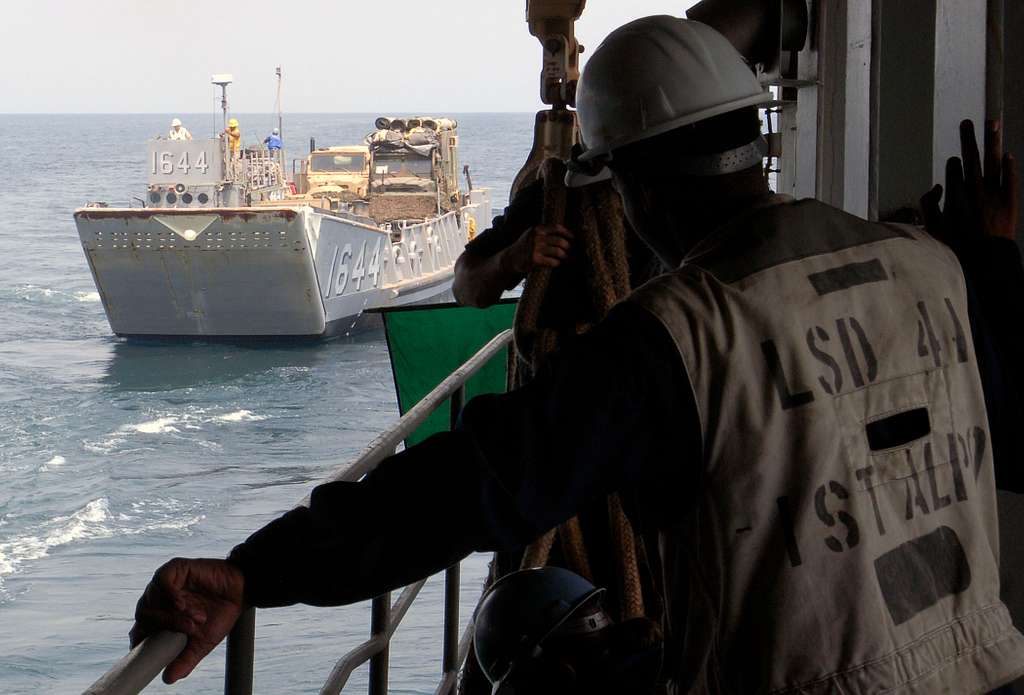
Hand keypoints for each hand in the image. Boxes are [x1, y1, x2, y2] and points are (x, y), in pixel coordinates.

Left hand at [129, 558, 245, 683]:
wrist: (241, 592)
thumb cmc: (220, 615)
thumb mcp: (202, 643)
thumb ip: (184, 659)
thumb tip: (168, 679)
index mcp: (161, 616)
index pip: (139, 628)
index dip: (140, 639)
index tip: (148, 650)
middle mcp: (159, 599)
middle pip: (144, 615)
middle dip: (167, 626)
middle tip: (191, 629)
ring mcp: (165, 583)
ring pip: (152, 600)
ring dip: (173, 614)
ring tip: (195, 618)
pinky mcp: (175, 568)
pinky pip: (161, 581)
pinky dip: (171, 595)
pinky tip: (184, 603)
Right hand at [503, 224, 574, 274]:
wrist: (511, 258)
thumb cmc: (525, 245)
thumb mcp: (532, 234)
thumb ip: (545, 231)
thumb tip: (564, 233)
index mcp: (537, 229)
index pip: (557, 228)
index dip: (567, 233)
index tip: (573, 238)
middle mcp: (537, 237)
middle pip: (560, 241)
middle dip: (568, 247)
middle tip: (569, 250)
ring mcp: (536, 248)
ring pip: (558, 252)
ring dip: (564, 256)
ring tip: (565, 257)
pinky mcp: (535, 259)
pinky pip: (553, 261)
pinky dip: (557, 263)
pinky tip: (556, 263)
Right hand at [921, 119, 1017, 248]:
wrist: (985, 260)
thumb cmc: (956, 247)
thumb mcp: (933, 228)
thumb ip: (929, 205)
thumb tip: (937, 186)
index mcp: (954, 193)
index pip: (953, 169)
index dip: (954, 165)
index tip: (955, 161)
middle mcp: (974, 188)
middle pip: (971, 156)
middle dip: (968, 138)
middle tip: (968, 122)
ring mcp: (994, 192)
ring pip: (992, 160)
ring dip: (992, 140)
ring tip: (993, 123)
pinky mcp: (1010, 199)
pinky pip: (1011, 176)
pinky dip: (1009, 165)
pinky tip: (1008, 155)